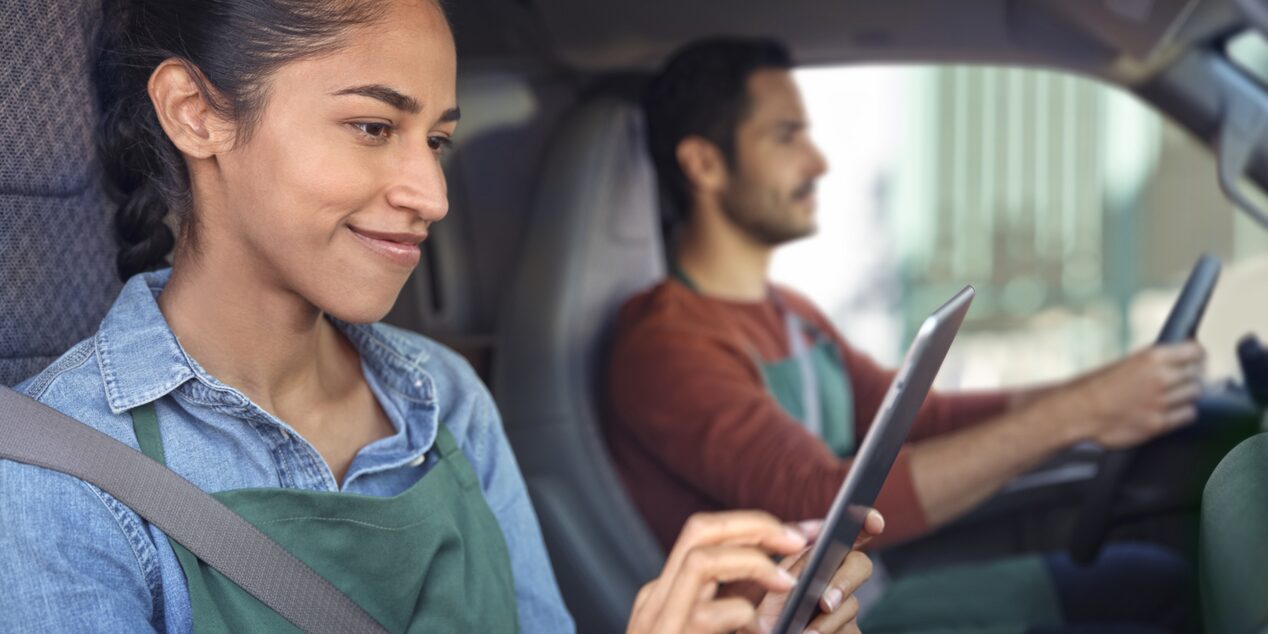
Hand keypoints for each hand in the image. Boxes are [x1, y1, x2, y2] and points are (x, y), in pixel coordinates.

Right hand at [626, 511, 810, 633]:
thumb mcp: (708, 631)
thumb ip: (732, 610)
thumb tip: (784, 580)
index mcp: (668, 593)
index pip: (707, 535)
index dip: (756, 525)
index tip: (801, 532)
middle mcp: (657, 598)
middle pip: (700, 528)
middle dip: (756, 525)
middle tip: (799, 539)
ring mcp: (659, 619)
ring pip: (702, 559)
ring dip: (753, 562)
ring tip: (787, 583)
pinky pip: (709, 613)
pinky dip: (745, 616)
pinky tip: (764, 632)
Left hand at [745, 509, 883, 633]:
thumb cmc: (762, 612)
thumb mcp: (768, 580)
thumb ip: (789, 555)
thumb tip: (811, 531)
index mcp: (818, 557)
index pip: (848, 533)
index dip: (866, 522)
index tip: (874, 523)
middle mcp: (836, 578)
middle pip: (860, 564)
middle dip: (845, 581)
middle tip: (825, 602)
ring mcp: (845, 608)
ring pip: (852, 605)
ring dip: (828, 620)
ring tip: (805, 632)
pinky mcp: (849, 632)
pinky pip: (850, 631)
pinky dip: (830, 633)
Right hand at [1066, 342, 1204, 448]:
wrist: (1077, 410)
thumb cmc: (1097, 386)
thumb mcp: (1127, 363)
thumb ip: (1156, 362)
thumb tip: (1184, 362)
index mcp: (1152, 357)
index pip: (1195, 352)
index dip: (1197, 357)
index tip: (1197, 360)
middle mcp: (1160, 378)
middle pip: (1197, 375)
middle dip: (1191, 377)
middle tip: (1181, 380)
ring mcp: (1161, 402)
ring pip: (1195, 395)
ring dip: (1187, 394)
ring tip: (1172, 396)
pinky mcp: (1158, 424)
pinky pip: (1188, 415)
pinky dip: (1183, 412)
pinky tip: (1170, 410)